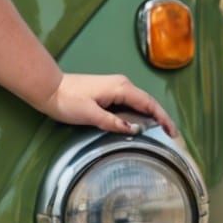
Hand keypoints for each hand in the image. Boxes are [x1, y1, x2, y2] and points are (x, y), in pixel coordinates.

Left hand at [35, 72, 178, 139]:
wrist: (49, 89)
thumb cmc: (67, 101)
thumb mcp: (90, 114)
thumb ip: (112, 122)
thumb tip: (135, 129)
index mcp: (121, 88)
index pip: (149, 104)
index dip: (163, 118)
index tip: (173, 133)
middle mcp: (122, 85)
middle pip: (147, 103)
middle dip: (160, 118)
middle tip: (170, 137)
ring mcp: (115, 88)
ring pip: (139, 104)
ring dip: (150, 117)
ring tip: (159, 134)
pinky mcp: (108, 93)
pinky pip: (129, 104)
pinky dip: (137, 115)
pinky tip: (140, 126)